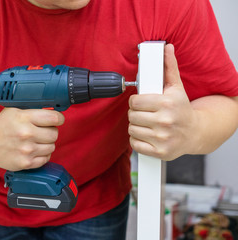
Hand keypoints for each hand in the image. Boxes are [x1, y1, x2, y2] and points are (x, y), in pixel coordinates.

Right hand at [0, 108, 64, 170]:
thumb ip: (33, 110)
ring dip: (47, 143)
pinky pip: (45, 159)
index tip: (57, 119)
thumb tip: (54, 111)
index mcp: (24, 118)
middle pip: (54, 133)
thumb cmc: (0, 126)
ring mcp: (26, 150)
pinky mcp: (25, 163)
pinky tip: (34, 150)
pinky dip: (42, 154)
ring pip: (52, 147)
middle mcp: (26, 134)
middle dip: (51, 131)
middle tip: (43, 130)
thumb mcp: (15, 110)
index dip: (58, 118)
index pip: (54, 118)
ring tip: (36, 140)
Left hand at [128, 44, 198, 159]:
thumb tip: (166, 48)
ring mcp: (162, 138)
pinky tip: (147, 135)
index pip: (134, 102)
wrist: (196, 133)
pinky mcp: (160, 152)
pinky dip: (137, 140)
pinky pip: (134, 144)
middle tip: (145, 114)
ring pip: (131, 129)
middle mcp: (165, 121)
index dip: (136, 102)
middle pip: (131, 116)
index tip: (142, 103)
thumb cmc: (182, 109)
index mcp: (167, 103)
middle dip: (136, 114)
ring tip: (147, 124)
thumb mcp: (176, 87)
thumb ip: (168, 68)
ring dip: (136, 127)